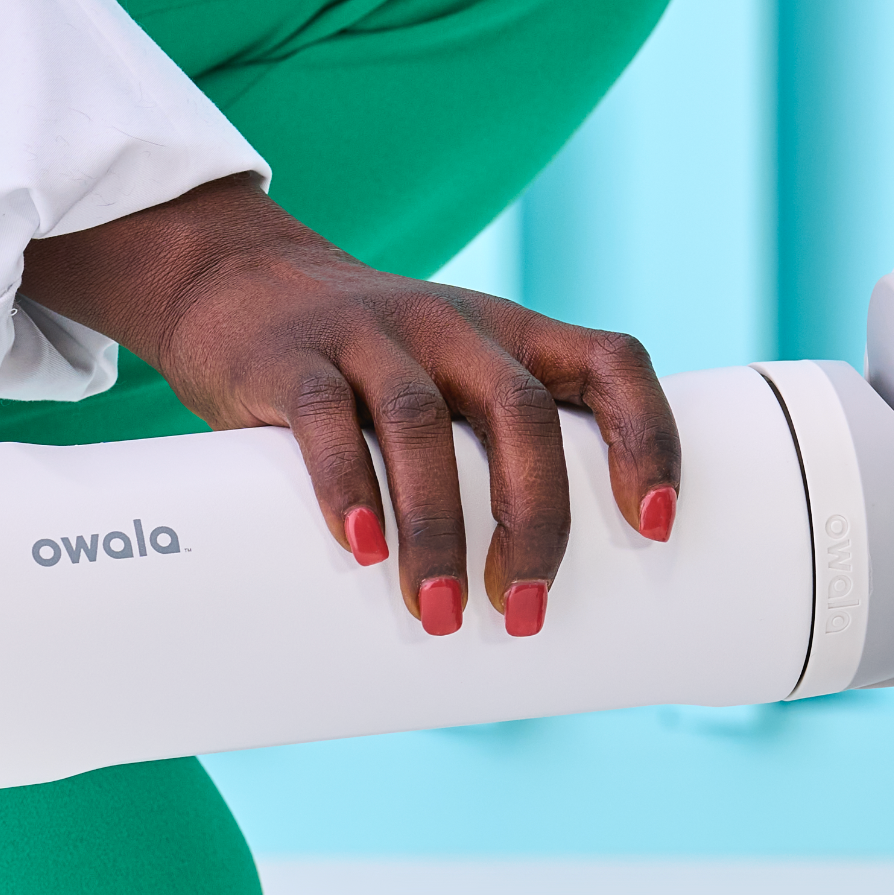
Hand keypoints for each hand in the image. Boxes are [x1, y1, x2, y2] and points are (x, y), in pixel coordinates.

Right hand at [20, 179, 681, 635]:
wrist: (236, 282)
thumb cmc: (372, 366)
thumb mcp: (453, 377)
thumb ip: (497, 449)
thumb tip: (540, 590)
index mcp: (514, 335)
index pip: (612, 362)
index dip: (649, 438)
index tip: (657, 528)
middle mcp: (455, 326)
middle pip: (519, 413)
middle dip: (533, 521)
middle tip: (524, 612)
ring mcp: (372, 335)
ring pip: (422, 425)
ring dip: (439, 528)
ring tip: (440, 612)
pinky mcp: (292, 359)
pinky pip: (326, 420)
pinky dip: (349, 488)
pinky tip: (363, 549)